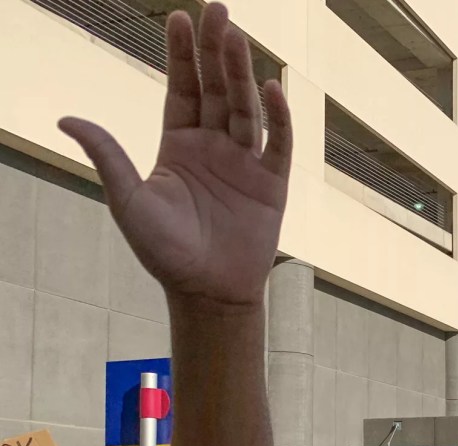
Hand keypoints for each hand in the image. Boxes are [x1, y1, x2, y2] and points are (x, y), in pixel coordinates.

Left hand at [59, 3, 291, 308]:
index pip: (183, 90)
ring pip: (246, 108)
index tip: (180, 19)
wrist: (207, 292)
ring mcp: (246, 164)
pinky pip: (278, 143)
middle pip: (217, 89)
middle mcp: (215, 147)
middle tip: (217, 10)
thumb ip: (107, 156)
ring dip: (241, 72)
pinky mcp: (273, 185)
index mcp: (180, 146)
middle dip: (216, 50)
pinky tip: (270, 88)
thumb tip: (67, 119)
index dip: (181, 56)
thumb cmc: (165, 253)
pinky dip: (277, 116)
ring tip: (236, 36)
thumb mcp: (128, 202)